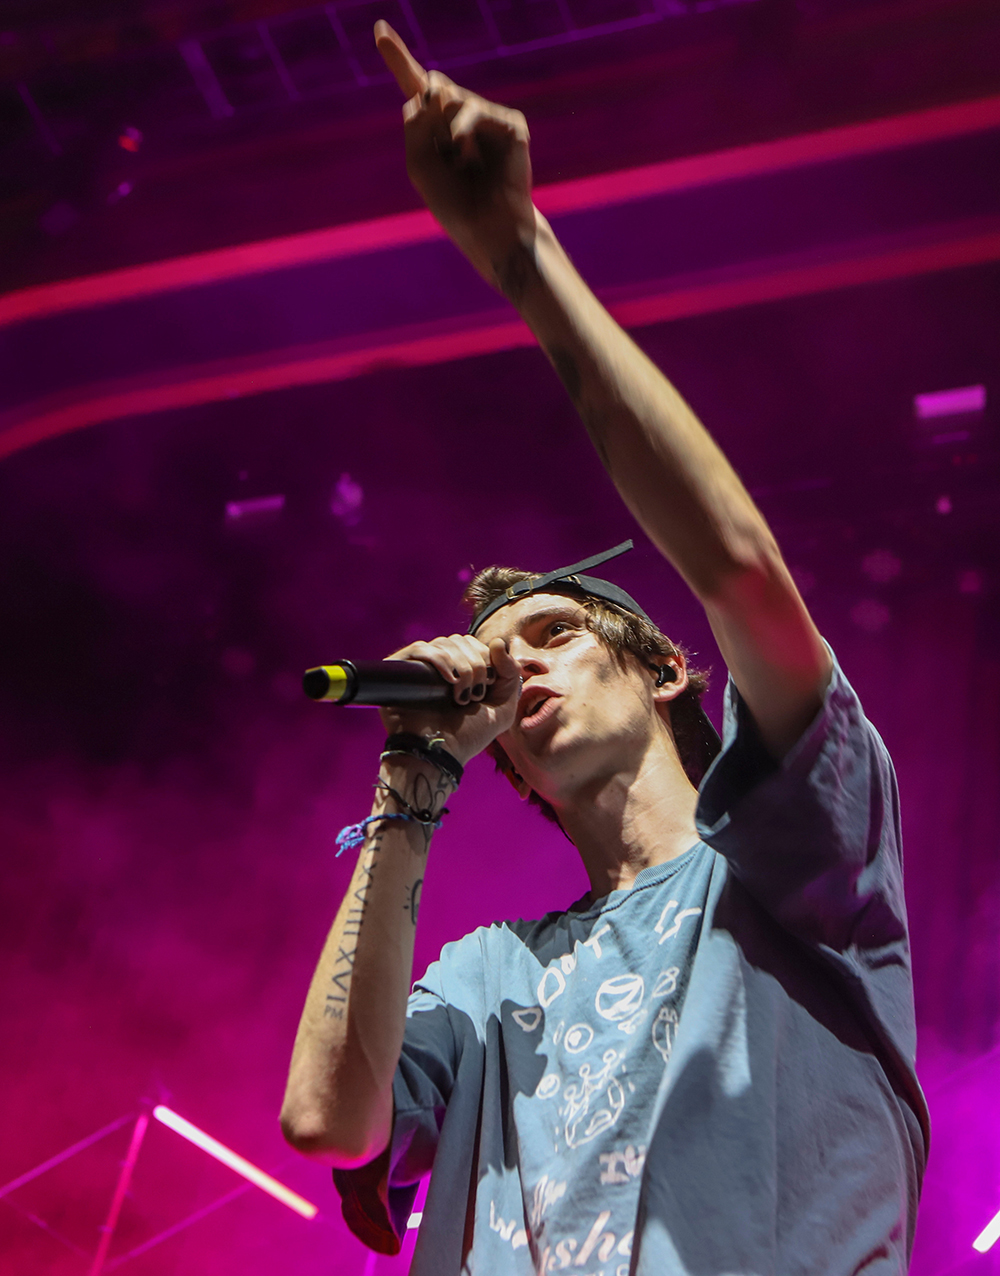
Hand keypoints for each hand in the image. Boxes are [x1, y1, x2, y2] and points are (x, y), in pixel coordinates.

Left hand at [374, 20, 536, 291]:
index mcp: (437, 129)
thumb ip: (414, 123)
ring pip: (449, 95)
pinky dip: (463, 134)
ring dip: (446, 131)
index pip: (414, 87)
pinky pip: (470, 110)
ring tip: (463, 163)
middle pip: (430, 85)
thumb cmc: (455, 205)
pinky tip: (470, 158)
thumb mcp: (419, 165)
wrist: (489, 230)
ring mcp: (488, 118)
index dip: (397, 57)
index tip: (379, 29)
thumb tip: (436, 88)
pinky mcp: (510, 123)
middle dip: (429, 115)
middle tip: (447, 154)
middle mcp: (462, 117)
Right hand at [379, 634, 521, 765]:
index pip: (473, 644)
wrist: (441, 754)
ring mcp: (420, 669)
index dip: (485, 657)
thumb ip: (510, 672)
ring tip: (460, 695)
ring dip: (461, 666)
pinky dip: (439, 660)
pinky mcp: (400, 672)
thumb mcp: (503, 706)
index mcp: (460, 671)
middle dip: (475, 664)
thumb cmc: (469, 735)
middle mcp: (439, 667)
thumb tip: (497, 641)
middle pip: (459, 641)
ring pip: (442, 643)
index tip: (488, 685)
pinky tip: (449, 681)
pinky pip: (419, 649)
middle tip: (475, 693)